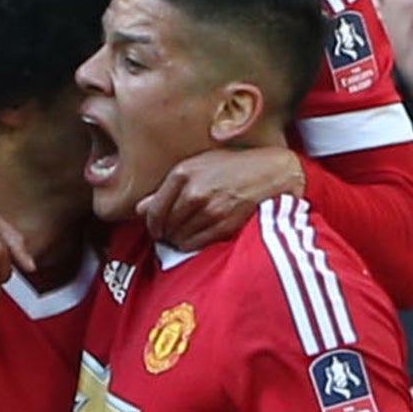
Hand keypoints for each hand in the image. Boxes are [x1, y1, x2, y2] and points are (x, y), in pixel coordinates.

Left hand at [140, 148, 304, 250]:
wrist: (273, 172)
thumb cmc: (233, 166)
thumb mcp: (198, 166)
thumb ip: (167, 188)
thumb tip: (139, 208)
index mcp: (183, 173)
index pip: (153, 210)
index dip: (151, 224)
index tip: (155, 229)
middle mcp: (194, 192)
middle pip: (166, 226)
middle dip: (166, 233)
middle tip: (171, 234)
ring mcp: (210, 210)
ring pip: (180, 237)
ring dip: (179, 241)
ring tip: (185, 236)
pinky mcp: (225, 225)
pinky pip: (197, 244)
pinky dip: (193, 245)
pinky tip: (197, 239)